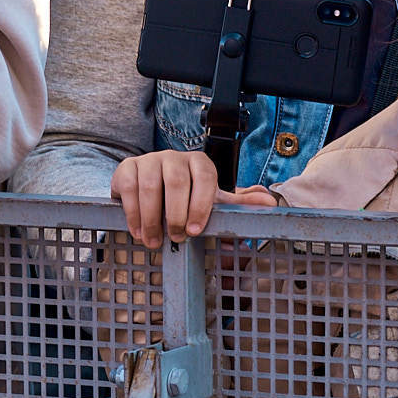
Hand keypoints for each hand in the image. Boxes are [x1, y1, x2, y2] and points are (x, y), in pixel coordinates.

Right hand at [111, 150, 258, 248]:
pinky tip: (137, 230)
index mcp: (199, 162)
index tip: (195, 231)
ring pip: (151, 186)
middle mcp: (174, 157)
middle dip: (176, 215)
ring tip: (153, 241)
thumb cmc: (185, 195)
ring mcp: (150, 159)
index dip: (201, 205)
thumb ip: (236, 203)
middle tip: (175, 238)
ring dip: (152, 218)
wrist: (151, 185)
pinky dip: (133, 212)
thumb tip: (270, 202)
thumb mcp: (210, 200)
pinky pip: (128, 187)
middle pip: (177, 182)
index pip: (205, 178)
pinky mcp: (127, 167)